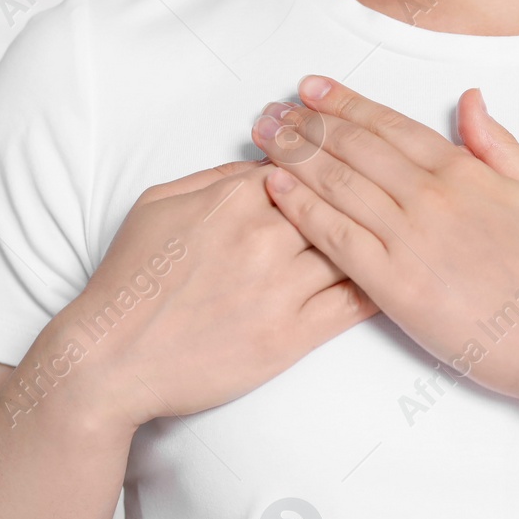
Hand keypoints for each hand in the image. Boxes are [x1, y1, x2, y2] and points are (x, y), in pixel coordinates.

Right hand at [55, 159, 375, 426]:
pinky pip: (353, 303)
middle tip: (390, 196)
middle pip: (338, 203)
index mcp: (235, 198)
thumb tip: (267, 162)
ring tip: (406, 235)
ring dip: (378, 241)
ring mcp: (281, 287)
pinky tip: (398, 278)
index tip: (345, 168)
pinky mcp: (292, 335)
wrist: (112, 356)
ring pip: (354, 248)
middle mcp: (265, 237)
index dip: (328, 167)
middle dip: (362, 199)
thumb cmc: (131, 279)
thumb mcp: (159, 202)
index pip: (306, 166)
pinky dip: (379, 287)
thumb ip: (218, 176)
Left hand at [250, 77, 518, 403]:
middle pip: (353, 148)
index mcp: (463, 172)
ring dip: (294, 156)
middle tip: (271, 108)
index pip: (389, 126)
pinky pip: (336, 237)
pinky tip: (274, 188)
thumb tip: (470, 99)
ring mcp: (410, 239)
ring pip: (338, 184)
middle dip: (306, 123)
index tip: (311, 87)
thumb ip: (498, 144)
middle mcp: (431, 197)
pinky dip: (302, 209)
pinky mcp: (395, 284)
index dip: (345, 103)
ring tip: (262, 136)